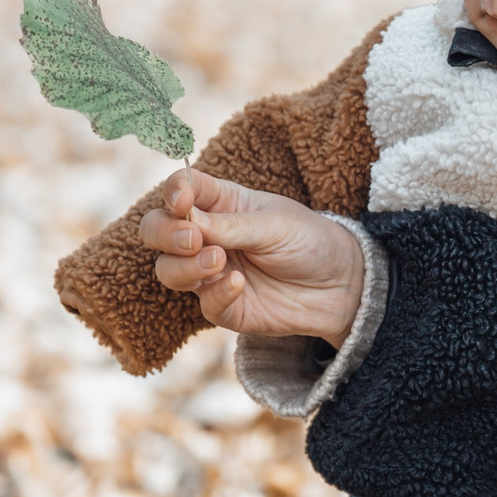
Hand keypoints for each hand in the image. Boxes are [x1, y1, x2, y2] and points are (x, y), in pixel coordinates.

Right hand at [138, 168, 365, 343]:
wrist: (341, 285)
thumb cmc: (309, 241)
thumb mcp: (275, 224)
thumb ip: (230, 225)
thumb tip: (187, 220)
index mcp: (220, 203)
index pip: (179, 190)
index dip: (172, 192)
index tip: (183, 200)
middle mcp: (207, 236)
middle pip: (156, 231)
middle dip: (164, 233)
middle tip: (193, 239)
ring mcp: (211, 273)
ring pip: (167, 270)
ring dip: (185, 266)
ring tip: (219, 261)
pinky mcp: (224, 306)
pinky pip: (203, 303)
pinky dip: (215, 293)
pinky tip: (239, 283)